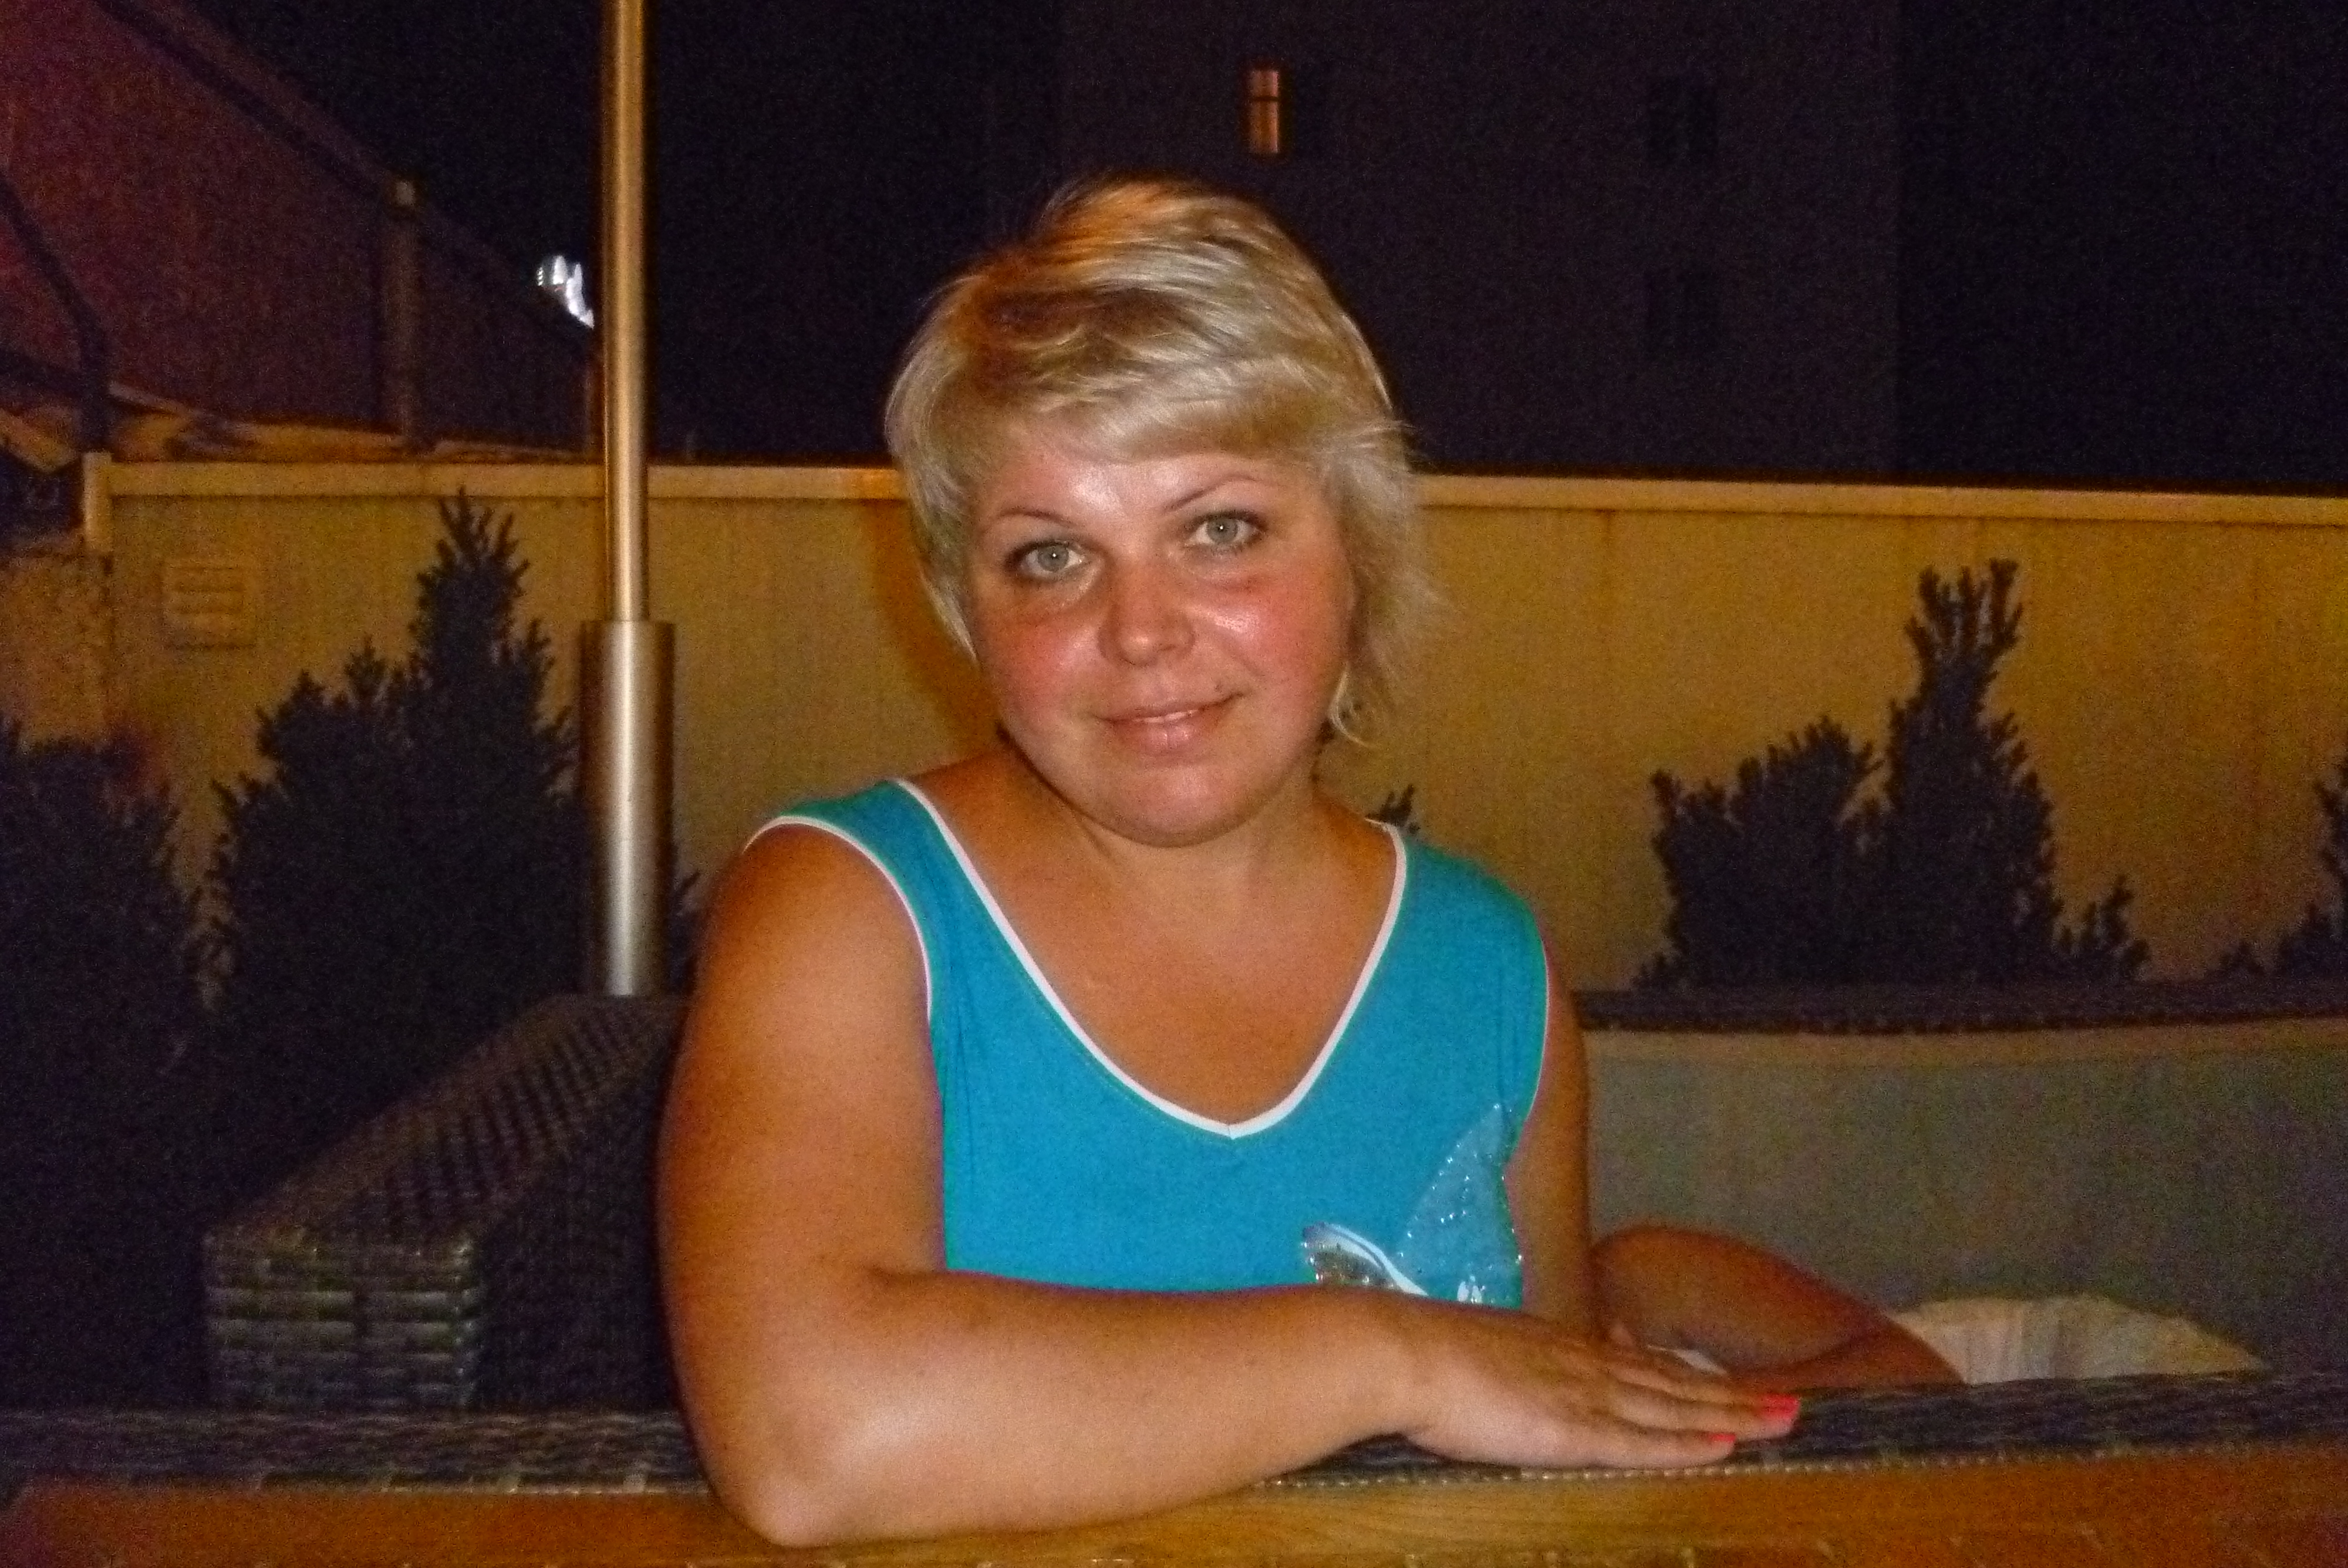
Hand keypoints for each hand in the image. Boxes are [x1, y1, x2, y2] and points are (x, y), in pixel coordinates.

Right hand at [1399, 1299, 1799, 1468]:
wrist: (1402, 1353)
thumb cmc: (1426, 1358)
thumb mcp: (1487, 1353)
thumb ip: (1521, 1366)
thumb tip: (1531, 1377)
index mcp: (1564, 1350)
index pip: (1645, 1365)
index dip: (1694, 1377)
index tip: (1736, 1384)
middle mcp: (1586, 1366)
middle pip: (1678, 1383)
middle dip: (1737, 1395)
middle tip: (1793, 1404)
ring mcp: (1584, 1395)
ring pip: (1676, 1408)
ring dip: (1734, 1415)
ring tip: (1784, 1422)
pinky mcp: (1572, 1429)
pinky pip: (1642, 1441)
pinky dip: (1688, 1444)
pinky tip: (1727, 1447)